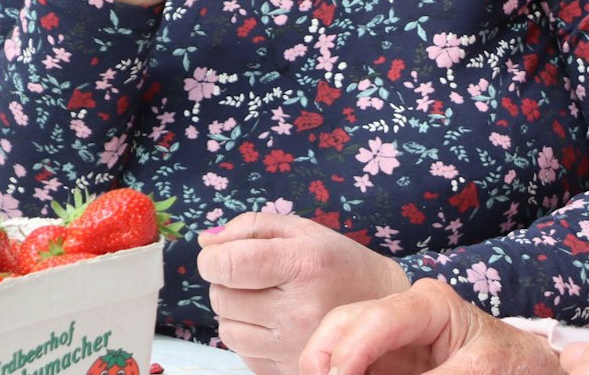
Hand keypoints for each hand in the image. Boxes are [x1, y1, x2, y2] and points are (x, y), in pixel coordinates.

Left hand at [199, 211, 413, 374]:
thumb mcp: (305, 230)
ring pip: (226, 328)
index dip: (212, 259)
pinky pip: (241, 352)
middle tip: (256, 276)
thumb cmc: (340, 264)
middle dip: (227, 282)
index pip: (229, 265)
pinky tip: (273, 322)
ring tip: (266, 299)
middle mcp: (299, 310)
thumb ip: (253, 227)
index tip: (219, 256)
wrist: (381, 307)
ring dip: (235, 311)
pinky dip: (248, 334)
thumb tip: (206, 242)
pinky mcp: (288, 369)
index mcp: (304, 265)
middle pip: (222, 297)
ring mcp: (293, 345)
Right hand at [302, 278, 560, 374]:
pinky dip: (341, 373)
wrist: (524, 369)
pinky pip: (348, 365)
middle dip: (324, 360)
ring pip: (334, 348)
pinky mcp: (382, 363)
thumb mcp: (479, 371)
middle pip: (341, 326)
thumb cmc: (512, 364)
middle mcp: (399, 313)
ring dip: (327, 368)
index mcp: (429, 304)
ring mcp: (386, 338)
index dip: (349, 352)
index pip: (376, 319)